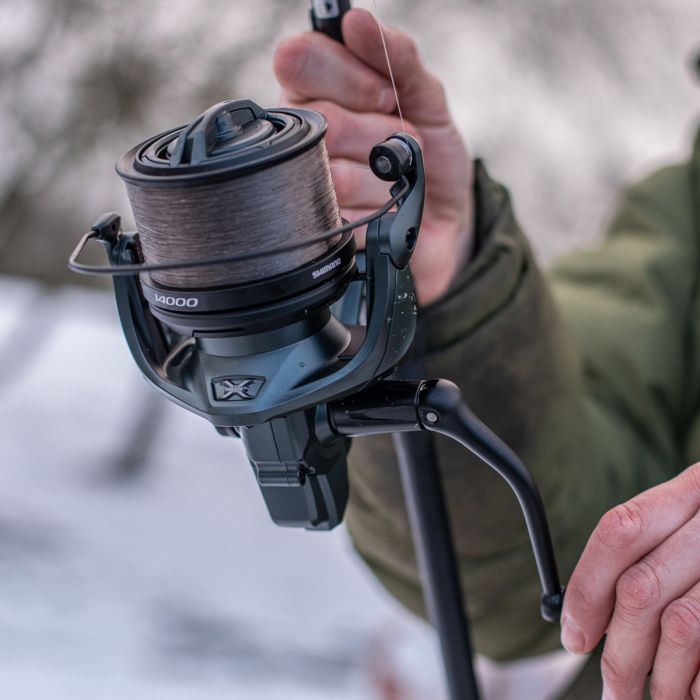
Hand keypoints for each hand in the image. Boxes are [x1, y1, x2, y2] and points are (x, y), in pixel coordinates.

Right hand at [273, 9, 473, 305]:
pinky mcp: (322, 225)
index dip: (349, 77)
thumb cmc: (430, 151)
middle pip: (322, 120)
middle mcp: (305, 132)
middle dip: (378, 130)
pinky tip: (388, 205)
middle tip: (402, 136)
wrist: (444, 215)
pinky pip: (345, 214)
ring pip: (335, 172)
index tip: (386, 93)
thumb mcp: (427, 96)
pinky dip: (381, 208)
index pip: (298, 61)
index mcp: (318, 89)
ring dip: (385, 174)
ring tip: (398, 174)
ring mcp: (309, 180)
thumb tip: (356, 21)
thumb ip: (397, 57)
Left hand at [562, 463, 699, 698]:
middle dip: (620, 652)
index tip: (575, 636)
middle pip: (643, 590)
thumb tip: (585, 621)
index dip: (587, 587)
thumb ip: (651, 557)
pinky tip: (694, 693)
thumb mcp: (698, 525)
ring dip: (662, 681)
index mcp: (694, 490)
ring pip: (681, 628)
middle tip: (613, 691)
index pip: (620, 531)